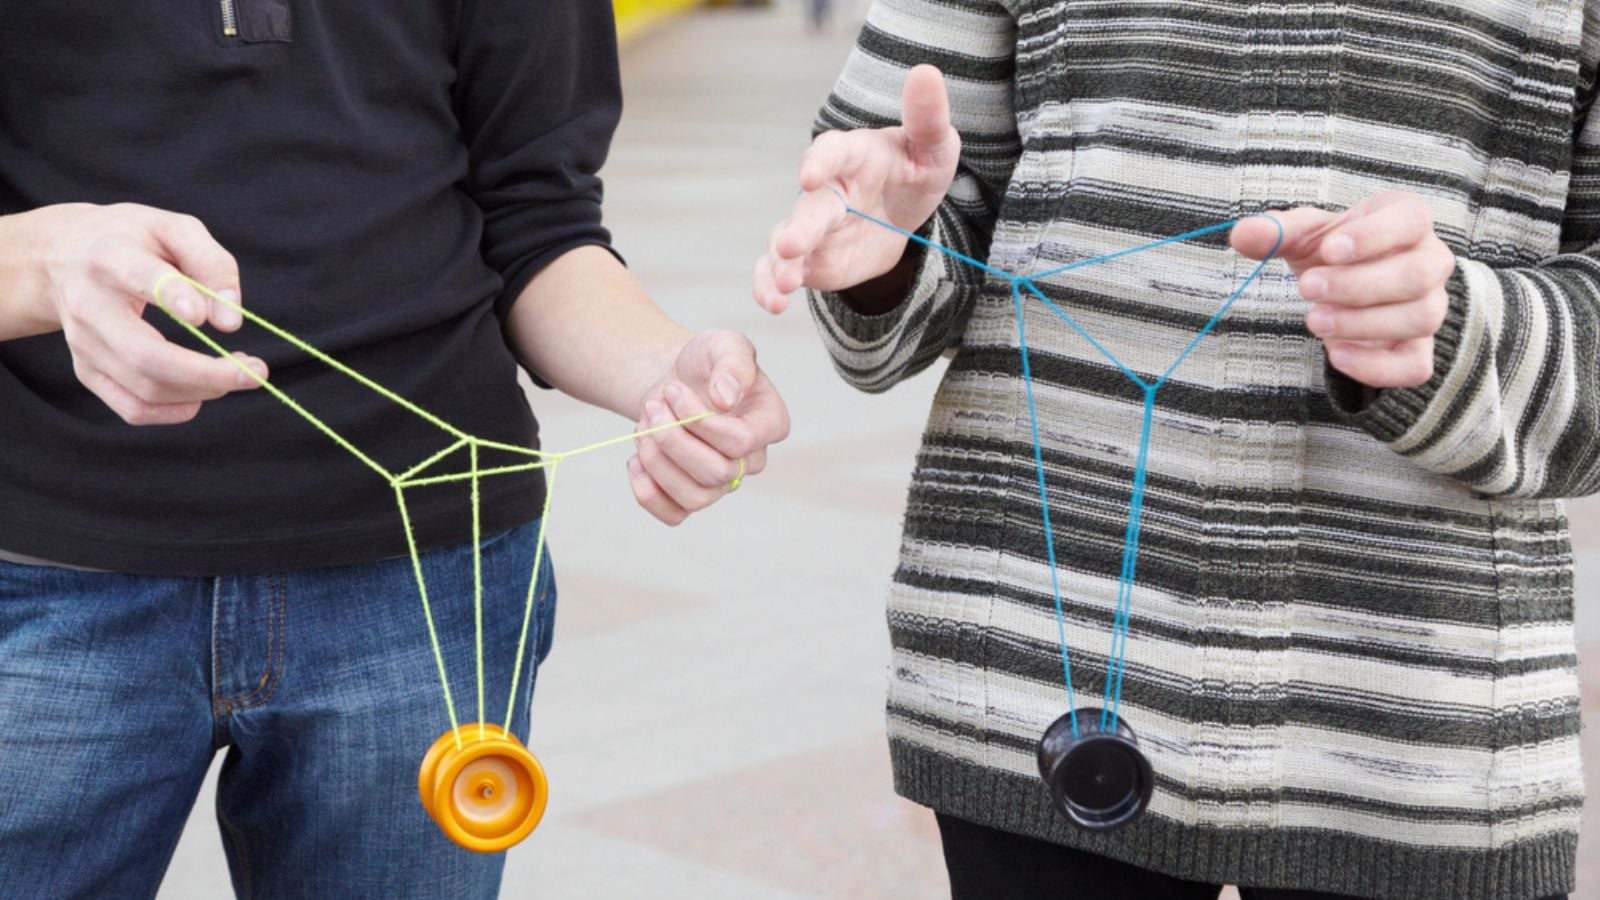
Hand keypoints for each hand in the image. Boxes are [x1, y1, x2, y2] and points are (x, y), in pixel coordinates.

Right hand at [14, 203, 267, 423]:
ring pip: (146, 388)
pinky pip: (132, 408)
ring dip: (203, 390)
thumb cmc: (134, 241)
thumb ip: (212, 263)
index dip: (176, 298)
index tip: (212, 318)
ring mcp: (84, 344)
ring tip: (236, 372)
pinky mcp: (86, 370)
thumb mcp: (175, 229)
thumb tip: (229, 321)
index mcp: (111, 258)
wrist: (64, 256)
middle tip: (257, 371)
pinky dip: (175, 411)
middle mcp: (90, 306)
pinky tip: (201, 394)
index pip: (141, 278)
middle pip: (146, 356)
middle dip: (209, 373)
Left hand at [627, 331, 789, 524]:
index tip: (673, 390)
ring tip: (643, 428)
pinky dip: (647, 493)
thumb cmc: (705, 362)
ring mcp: (721, 483)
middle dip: (673, 439)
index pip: (740, 442)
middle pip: (716, 473)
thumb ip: (733, 362)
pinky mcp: (691, 495)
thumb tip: (726, 399)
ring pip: (695, 498)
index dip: (700, 421)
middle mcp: (750, 461)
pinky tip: (635, 460)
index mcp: (770, 423)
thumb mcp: (724, 343)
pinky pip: (674, 515)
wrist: (675, 381)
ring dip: (658, 463)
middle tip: (654, 406)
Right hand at [753, 64, 959, 312]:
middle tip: (790, 246)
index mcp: (852, 155)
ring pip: (786, 243)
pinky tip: (771, 302)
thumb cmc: (914, 168)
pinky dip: (768, 284)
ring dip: (780, 264)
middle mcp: (825, 190)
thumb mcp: (934, 145)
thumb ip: (927, 116)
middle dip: (798, 227)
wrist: (901, 211)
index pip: (833, 153)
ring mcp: (812, 226)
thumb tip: (926, 73)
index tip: (811, 174)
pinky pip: (779, 271)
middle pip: (808, 208)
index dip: (820, 161)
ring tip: (782, 288)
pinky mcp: (808, 259)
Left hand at [1231, 192, 1456, 388]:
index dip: (1374, 236)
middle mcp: (1430, 261)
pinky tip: (1335, 355)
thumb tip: (1242, 234)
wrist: (1342, 287)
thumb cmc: (1330, 252)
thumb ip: (1276, 232)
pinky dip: (1375, 366)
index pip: (1411, 220)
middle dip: (1359, 285)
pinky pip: (1414, 367)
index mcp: (1407, 219)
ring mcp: (1430, 307)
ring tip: (1315, 320)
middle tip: (1307, 287)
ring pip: (1420, 318)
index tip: (1329, 250)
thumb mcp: (1302, 236)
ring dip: (1364, 324)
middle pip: (1417, 275)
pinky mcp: (1418, 349)